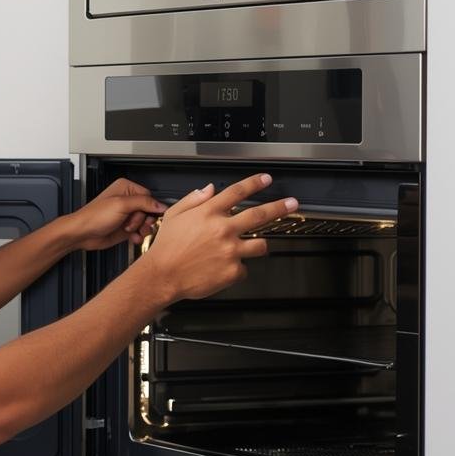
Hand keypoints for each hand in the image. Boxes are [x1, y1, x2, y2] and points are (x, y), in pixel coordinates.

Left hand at [69, 178, 166, 250]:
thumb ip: (143, 203)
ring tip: (131, 230)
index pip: (149, 196)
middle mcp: (127, 200)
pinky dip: (138, 236)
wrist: (83, 233)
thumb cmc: (94, 216)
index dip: (149, 208)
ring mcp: (126, 214)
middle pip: (148, 210)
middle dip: (143, 220)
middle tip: (134, 223)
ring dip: (141, 229)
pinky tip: (132, 237)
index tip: (145, 215)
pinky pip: (140, 231)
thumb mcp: (121, 205)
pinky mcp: (125, 227)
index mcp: (126, 188)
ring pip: (146, 222)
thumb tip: (160, 205)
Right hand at [144, 173, 297, 300]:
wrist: (163, 275)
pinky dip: (237, 267)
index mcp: (209, 213)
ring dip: (258, 244)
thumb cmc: (166, 247)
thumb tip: (208, 189)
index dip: (255, 183)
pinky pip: (245, 267)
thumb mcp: (174, 215)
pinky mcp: (233, 270)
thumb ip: (193, 200)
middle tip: (292, 203)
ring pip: (260, 244)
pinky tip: (222, 267)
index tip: (266, 179)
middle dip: (279, 207)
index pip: (237, 192)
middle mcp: (223, 229)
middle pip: (259, 214)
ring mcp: (231, 250)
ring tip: (252, 246)